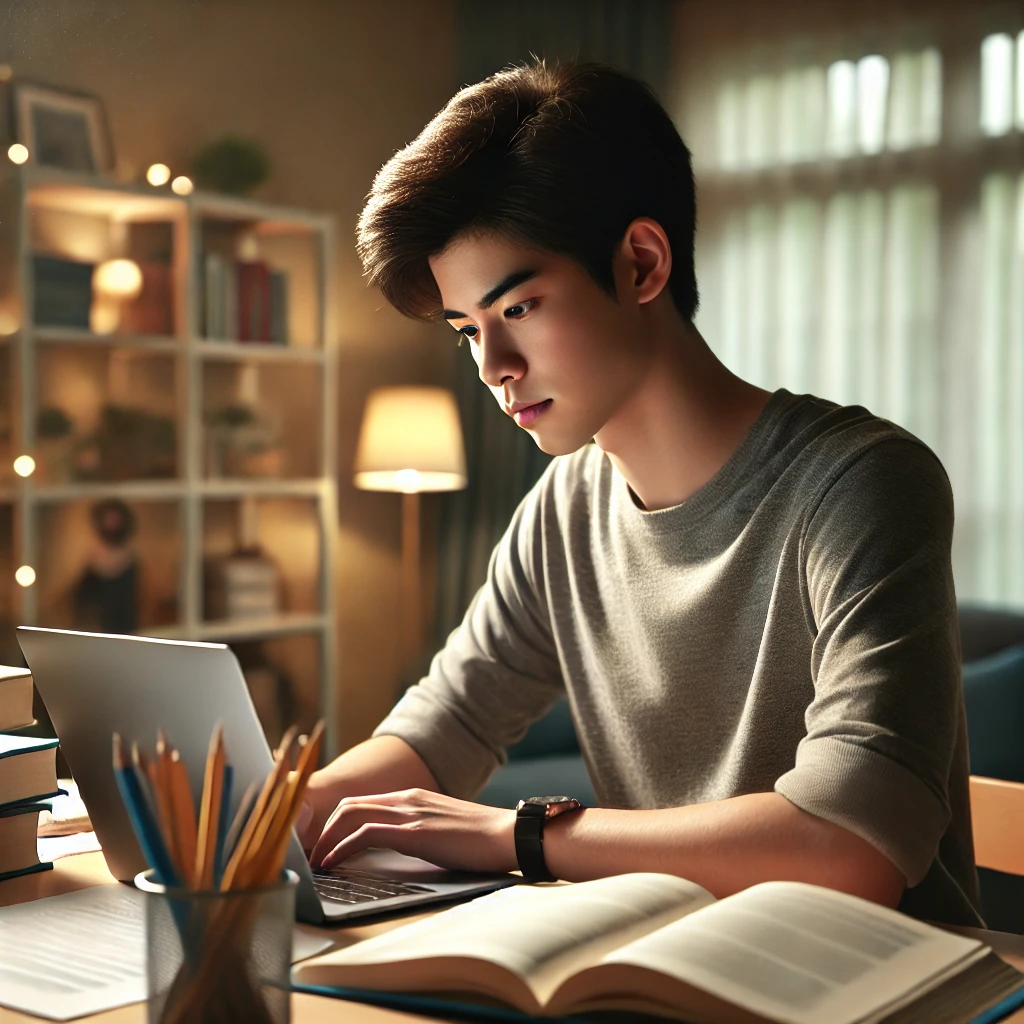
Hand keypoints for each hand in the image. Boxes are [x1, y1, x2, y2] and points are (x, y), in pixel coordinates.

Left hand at [308, 788, 517, 873]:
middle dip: (321, 829)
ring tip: (315, 862)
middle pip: (348, 805)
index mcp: (412, 797)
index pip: (361, 802)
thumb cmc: (481, 840)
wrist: (508, 835)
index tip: (320, 845)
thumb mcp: (441, 830)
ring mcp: (409, 812)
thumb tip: (393, 851)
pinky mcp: (414, 831)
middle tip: (310, 855)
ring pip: (349, 814)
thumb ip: (417, 831)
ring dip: (325, 839)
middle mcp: (406, 799)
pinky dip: (342, 847)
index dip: (333, 822)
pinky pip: (365, 833)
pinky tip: (334, 862)